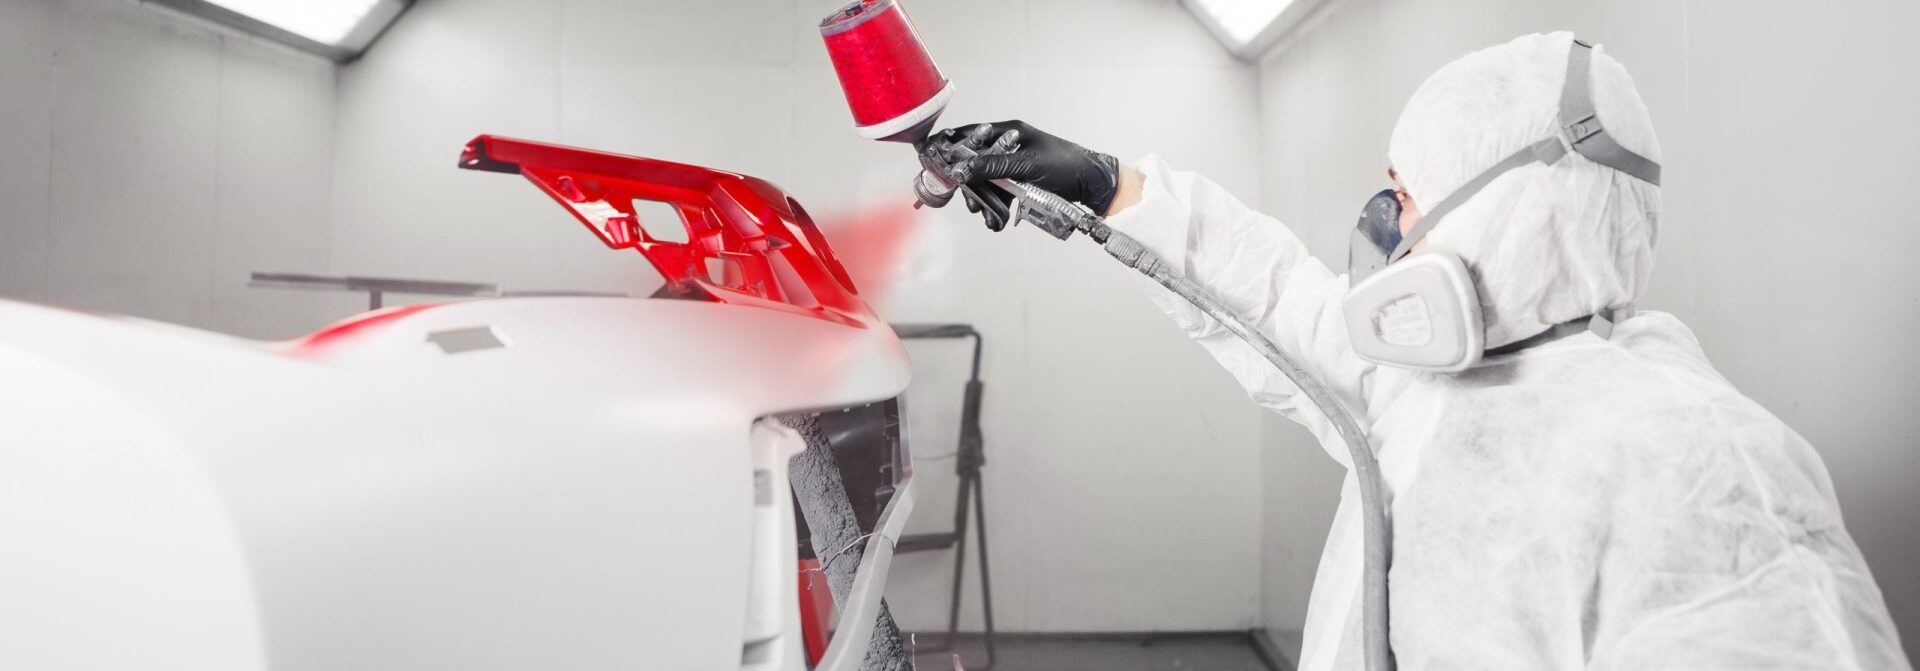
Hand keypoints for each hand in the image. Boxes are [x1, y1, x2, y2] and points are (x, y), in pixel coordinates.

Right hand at [933, 120, 1120, 223]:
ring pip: (985, 183)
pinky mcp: (1021, 183)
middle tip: (968, 202)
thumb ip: (991, 167)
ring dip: (982, 201)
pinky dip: (996, 208)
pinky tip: (997, 221)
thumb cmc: (1065, 166)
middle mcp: (1008, 146)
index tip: (930, 159)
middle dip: (968, 186)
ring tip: (986, 217)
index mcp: (1008, 132)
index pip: (969, 135)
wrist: (1093, 185)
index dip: (948, 147)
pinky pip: (1000, 194)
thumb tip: (960, 168)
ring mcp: (1014, 165)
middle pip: (973, 164)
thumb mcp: (1025, 166)